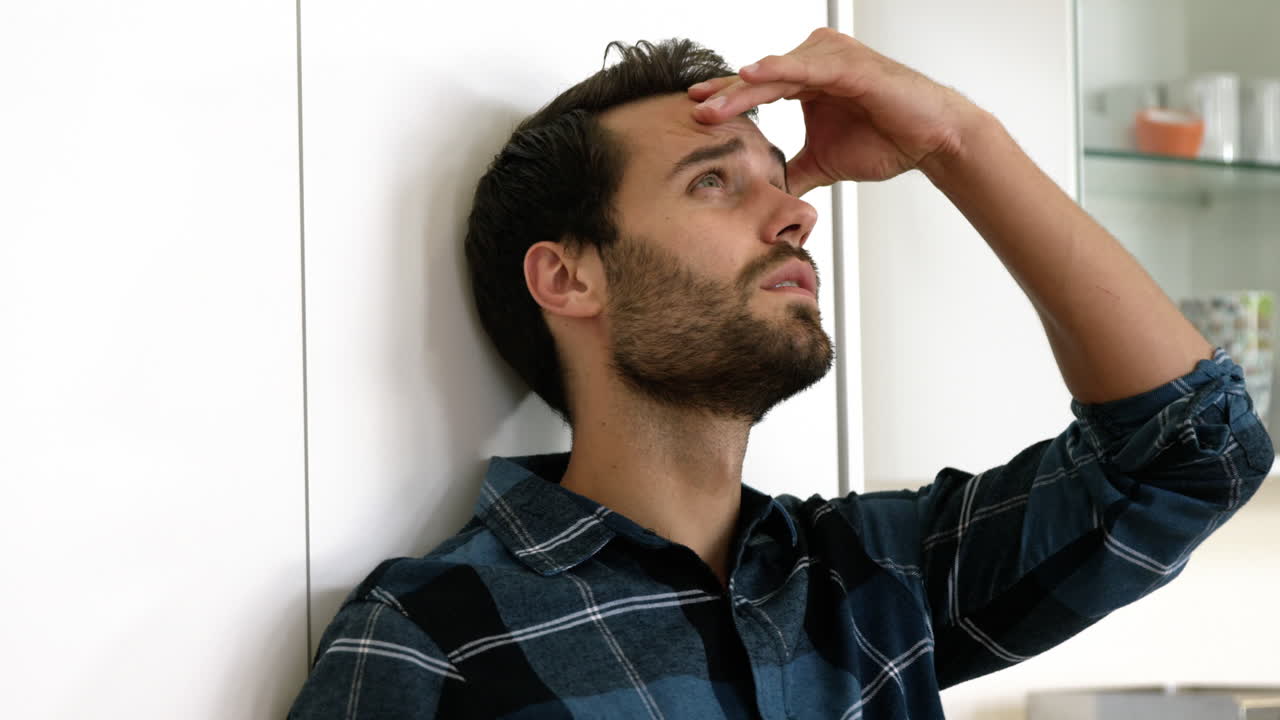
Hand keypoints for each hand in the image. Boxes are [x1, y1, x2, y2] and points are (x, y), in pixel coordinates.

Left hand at [688, 28, 987, 195]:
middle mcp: (817, 61)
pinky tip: (751, 75)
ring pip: (777, 73)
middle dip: (725, 96)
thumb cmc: (887, 141)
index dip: (727, 101)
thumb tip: (766, 197)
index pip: (758, 88)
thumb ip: (793, 172)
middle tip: (692, 110)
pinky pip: (806, 67)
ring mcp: (832, 59)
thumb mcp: (824, 162)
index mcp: (808, 80)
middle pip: (760, 79)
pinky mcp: (849, 65)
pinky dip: (778, 71)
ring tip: (711, 105)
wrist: (932, 141)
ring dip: (743, 90)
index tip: (694, 113)